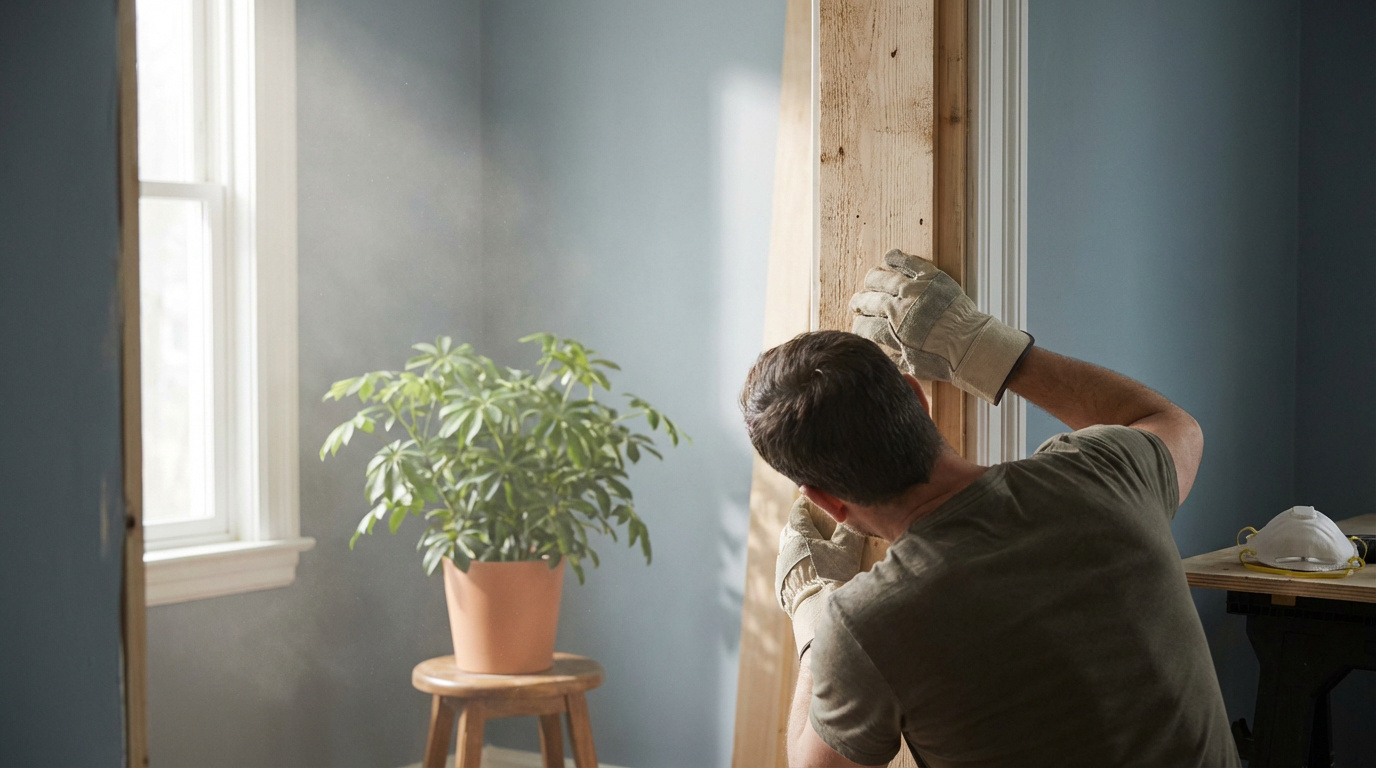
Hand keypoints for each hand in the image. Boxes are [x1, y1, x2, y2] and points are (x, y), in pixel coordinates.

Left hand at [775, 496, 864, 656]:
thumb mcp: (846, 549)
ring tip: (812, 547)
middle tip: (813, 523)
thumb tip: (849, 516)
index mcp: (799, 534)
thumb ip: (847, 531)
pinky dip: (796, 563)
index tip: (810, 502)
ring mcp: (781, 566)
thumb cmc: (832, 575)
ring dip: (798, 545)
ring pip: (788, 548)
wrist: (815, 608)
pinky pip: (787, 567)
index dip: (805, 505)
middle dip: (801, 525)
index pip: (798, 512)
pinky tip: (808, 570)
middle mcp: (786, 547)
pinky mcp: (780, 584)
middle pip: (791, 529)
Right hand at [850, 249, 1033, 404]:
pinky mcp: (931, 277)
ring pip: (883, 279)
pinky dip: (897, 258)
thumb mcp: (912, 365)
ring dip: (872, 280)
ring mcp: (914, 290)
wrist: (971, 344)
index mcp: (892, 331)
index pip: (865, 326)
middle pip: (869, 301)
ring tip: (868, 281)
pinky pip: (909, 262)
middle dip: (859, 303)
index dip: (858, 326)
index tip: (858, 325)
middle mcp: (898, 308)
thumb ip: (893, 356)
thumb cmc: (944, 360)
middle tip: (856, 303)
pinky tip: (889, 257)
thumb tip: (879, 350)